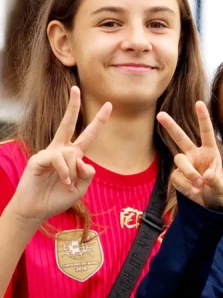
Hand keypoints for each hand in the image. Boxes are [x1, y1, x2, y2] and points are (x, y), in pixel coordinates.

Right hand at [8, 86, 110, 224]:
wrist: (37, 209)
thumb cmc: (58, 198)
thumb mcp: (82, 187)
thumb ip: (88, 174)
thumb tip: (85, 162)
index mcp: (73, 155)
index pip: (88, 135)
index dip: (98, 121)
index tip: (109, 106)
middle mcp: (61, 150)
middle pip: (68, 124)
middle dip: (72, 106)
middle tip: (76, 88)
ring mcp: (48, 153)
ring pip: (71, 153)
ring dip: (73, 173)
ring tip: (67, 185)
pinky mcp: (39, 159)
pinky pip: (59, 160)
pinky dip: (65, 173)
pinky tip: (63, 182)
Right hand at [157, 102, 222, 208]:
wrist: (209, 205)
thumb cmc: (218, 192)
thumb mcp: (222, 188)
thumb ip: (216, 181)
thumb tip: (206, 175)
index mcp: (210, 152)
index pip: (206, 132)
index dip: (203, 118)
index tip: (199, 103)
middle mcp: (195, 155)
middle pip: (181, 138)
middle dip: (171, 126)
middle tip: (160, 115)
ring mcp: (185, 165)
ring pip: (180, 162)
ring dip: (189, 173)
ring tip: (199, 185)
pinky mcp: (177, 176)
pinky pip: (177, 178)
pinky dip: (186, 186)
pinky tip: (194, 192)